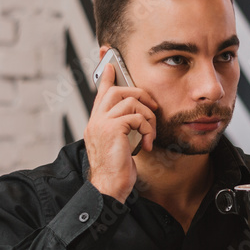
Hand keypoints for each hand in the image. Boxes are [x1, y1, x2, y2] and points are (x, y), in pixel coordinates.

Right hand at [84, 62, 157, 201]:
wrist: (109, 187)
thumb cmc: (116, 170)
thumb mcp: (120, 145)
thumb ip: (124, 129)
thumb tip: (137, 120)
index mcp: (96, 123)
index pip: (100, 93)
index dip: (106, 76)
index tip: (109, 62)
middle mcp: (96, 120)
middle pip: (117, 90)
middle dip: (140, 94)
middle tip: (153, 108)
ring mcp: (102, 123)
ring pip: (130, 101)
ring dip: (148, 117)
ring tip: (150, 135)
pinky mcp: (112, 129)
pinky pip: (137, 117)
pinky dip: (147, 129)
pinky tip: (147, 144)